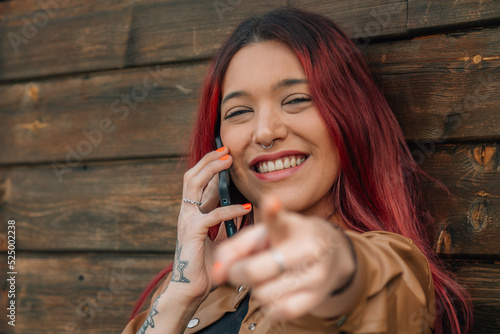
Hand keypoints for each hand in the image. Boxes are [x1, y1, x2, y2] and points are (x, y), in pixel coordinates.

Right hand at [172, 146, 251, 302]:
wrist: (190, 289)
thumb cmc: (206, 265)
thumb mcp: (220, 238)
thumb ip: (227, 223)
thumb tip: (245, 209)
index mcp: (193, 212)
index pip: (199, 181)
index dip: (211, 166)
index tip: (226, 154)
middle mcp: (187, 212)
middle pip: (192, 176)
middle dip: (208, 160)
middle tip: (227, 150)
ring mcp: (187, 220)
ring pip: (194, 185)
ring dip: (211, 170)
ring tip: (229, 161)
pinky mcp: (192, 232)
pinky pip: (212, 215)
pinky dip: (230, 209)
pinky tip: (246, 208)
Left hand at [211, 196, 355, 321]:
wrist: (330, 253)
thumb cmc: (288, 240)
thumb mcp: (263, 233)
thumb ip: (234, 247)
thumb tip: (216, 273)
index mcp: (294, 227)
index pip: (279, 221)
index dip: (272, 211)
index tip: (270, 202)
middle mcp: (309, 250)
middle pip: (255, 271)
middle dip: (238, 273)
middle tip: (240, 269)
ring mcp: (316, 276)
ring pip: (264, 294)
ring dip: (256, 289)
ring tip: (267, 277)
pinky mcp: (316, 299)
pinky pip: (277, 312)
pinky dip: (269, 305)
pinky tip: (276, 291)